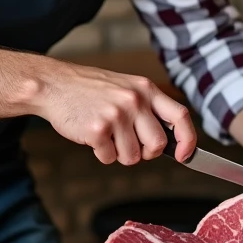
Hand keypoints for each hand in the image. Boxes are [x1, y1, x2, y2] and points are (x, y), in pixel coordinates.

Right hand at [31, 60, 196, 165]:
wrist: (54, 85)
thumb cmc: (90, 90)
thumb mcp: (126, 87)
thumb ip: (148, 108)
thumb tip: (171, 140)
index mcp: (145, 89)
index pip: (180, 116)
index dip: (188, 139)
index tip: (185, 155)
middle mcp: (134, 100)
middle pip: (157, 145)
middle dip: (145, 152)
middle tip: (128, 143)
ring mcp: (117, 114)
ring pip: (132, 157)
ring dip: (118, 153)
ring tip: (106, 134)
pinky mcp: (98, 129)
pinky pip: (109, 158)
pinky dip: (100, 153)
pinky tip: (92, 136)